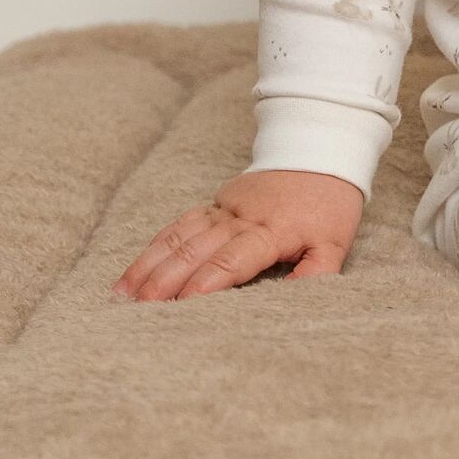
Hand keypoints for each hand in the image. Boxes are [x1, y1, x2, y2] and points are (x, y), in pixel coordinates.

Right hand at [110, 168, 365, 301]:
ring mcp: (224, 209)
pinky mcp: (215, 204)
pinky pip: (180, 224)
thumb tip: (295, 301)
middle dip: (166, 279)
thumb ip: (318, 271)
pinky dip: (155, 247)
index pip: (234, 259)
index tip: (183, 303)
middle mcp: (241, 218)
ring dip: (151, 265)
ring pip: (181, 236)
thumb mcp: (336, 240)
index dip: (208, 280)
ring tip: (122, 295)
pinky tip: (134, 271)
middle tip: (138, 309)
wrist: (320, 150)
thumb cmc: (329, 203)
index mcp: (272, 230)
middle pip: (198, 249)